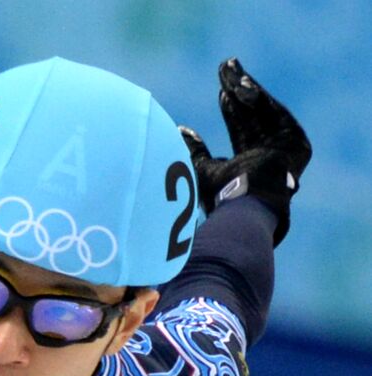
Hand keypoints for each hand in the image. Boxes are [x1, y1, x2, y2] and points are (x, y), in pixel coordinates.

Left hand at [180, 56, 311, 243]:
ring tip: (229, 69)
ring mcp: (285, 150)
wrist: (246, 204)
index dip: (231, 109)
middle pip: (253, 116)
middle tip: (225, 67)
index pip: (241, 130)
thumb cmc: (221, 196)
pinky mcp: (298, 144)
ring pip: (264, 111)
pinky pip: (277, 114)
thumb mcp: (202, 170)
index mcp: (248, 165)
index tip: (221, 92)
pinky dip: (260, 98)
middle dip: (239, 91)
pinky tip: (242, 84)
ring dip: (247, 88)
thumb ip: (196, 151)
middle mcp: (268, 156)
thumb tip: (180, 131)